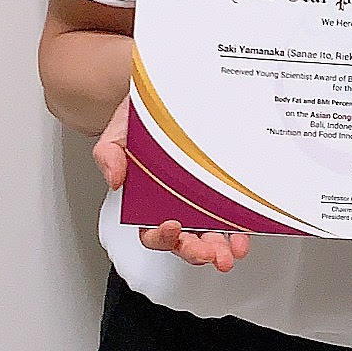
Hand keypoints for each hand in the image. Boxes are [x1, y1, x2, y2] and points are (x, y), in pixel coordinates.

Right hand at [93, 95, 253, 272]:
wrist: (170, 97)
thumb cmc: (144, 118)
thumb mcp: (119, 130)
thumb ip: (109, 154)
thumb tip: (114, 178)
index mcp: (148, 200)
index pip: (150, 231)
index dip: (160, 237)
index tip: (171, 227)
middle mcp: (175, 206)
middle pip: (183, 240)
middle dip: (194, 251)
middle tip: (206, 253)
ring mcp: (202, 202)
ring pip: (210, 236)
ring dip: (219, 249)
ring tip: (228, 254)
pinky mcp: (223, 193)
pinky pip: (233, 218)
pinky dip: (240, 232)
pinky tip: (243, 238)